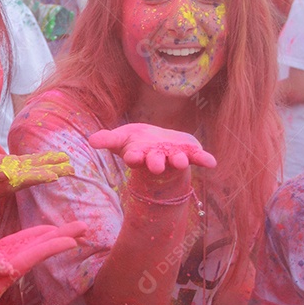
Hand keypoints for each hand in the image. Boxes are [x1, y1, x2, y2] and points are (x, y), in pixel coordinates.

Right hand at [0, 151, 73, 202]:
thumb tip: (8, 172)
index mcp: (1, 184)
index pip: (23, 180)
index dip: (38, 177)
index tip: (55, 176)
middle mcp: (9, 180)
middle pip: (35, 174)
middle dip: (53, 171)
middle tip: (72, 168)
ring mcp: (10, 173)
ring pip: (34, 167)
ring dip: (51, 164)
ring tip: (67, 160)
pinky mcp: (7, 166)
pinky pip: (27, 162)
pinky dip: (40, 159)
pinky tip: (52, 157)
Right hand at [89, 124, 215, 174]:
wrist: (158, 142)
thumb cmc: (137, 142)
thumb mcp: (121, 138)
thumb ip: (107, 140)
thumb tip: (91, 141)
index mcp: (139, 156)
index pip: (135, 158)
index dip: (134, 158)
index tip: (132, 157)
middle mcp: (156, 159)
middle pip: (155, 162)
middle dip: (156, 163)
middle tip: (156, 166)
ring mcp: (173, 157)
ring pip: (176, 161)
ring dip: (178, 161)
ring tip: (179, 162)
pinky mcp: (189, 153)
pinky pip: (197, 158)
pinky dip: (204, 160)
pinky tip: (212, 163)